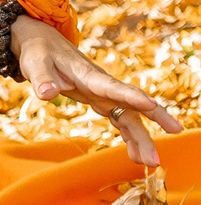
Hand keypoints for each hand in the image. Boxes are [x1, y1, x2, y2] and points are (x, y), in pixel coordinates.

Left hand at [11, 19, 183, 166]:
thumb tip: (47, 94)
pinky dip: (128, 137)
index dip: (131, 96)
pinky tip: (136, 155)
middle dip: (153, 120)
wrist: (41, 41)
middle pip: (131, 104)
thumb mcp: (34, 63)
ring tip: (150, 162)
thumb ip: (41, 79)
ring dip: (141, 138)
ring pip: (129, 116)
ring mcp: (103, 93)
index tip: (151, 104)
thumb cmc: (38, 52)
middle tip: (170, 139)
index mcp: (87, 75)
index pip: (112, 86)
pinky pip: (120, 120)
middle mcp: (101, 85)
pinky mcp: (100, 99)